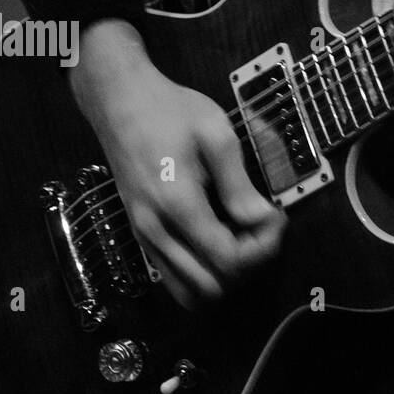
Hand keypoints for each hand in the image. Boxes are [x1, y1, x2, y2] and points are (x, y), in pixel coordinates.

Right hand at [68, 21, 285, 308]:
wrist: (118, 101)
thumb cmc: (168, 111)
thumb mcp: (215, 136)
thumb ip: (239, 185)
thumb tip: (262, 220)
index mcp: (177, 204)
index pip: (229, 260)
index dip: (263, 247)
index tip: (276, 217)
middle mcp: (156, 231)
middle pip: (213, 285)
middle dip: (247, 264)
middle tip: (261, 228)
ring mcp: (145, 237)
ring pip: (191, 292)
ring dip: (224, 273)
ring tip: (241, 236)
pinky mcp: (142, 236)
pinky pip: (175, 278)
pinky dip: (203, 270)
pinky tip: (218, 237)